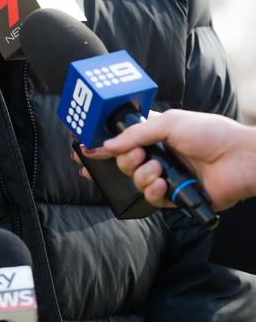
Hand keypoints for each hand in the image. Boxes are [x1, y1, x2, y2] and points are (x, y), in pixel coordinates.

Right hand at [76, 110, 255, 210]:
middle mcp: (157, 153)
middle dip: (125, 159)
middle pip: (123, 161)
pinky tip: (164, 184)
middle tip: (138, 154)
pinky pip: (152, 198)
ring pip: (135, 181)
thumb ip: (135, 134)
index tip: (83, 147)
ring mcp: (165, 175)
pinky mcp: (174, 196)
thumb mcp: (168, 123)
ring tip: (158, 168)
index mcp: (154, 132)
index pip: (121, 137)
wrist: (238, 159)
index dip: (102, 142)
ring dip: (142, 175)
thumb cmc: (210, 133)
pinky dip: (154, 191)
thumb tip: (107, 145)